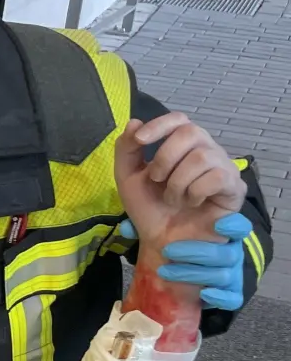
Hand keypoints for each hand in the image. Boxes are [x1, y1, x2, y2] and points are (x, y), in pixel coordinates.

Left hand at [114, 115, 245, 241]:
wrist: (160, 241)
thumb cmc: (149, 208)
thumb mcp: (128, 178)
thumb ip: (126, 150)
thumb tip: (134, 122)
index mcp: (183, 146)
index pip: (179, 120)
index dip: (160, 124)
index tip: (140, 140)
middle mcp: (207, 151)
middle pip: (191, 132)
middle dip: (165, 157)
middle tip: (156, 179)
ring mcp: (224, 168)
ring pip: (202, 156)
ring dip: (177, 181)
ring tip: (173, 198)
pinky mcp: (234, 188)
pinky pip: (217, 177)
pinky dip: (195, 192)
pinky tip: (192, 203)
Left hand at [117, 212, 252, 309]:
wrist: (184, 271)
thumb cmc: (177, 244)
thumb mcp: (164, 232)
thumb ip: (148, 226)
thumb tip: (127, 229)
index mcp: (221, 234)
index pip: (239, 227)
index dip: (233, 225)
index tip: (218, 225)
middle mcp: (230, 252)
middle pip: (225, 254)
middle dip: (196, 252)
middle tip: (167, 250)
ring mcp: (230, 274)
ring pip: (224, 275)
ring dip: (194, 274)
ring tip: (166, 272)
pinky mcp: (228, 294)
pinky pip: (233, 298)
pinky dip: (221, 297)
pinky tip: (204, 294)